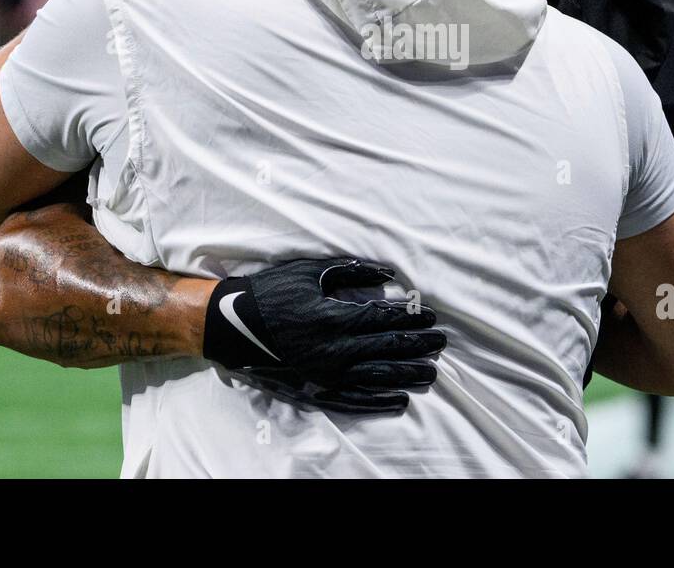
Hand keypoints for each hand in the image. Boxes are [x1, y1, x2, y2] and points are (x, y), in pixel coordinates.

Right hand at [204, 258, 443, 410]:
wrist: (232, 325)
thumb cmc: (271, 292)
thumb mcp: (309, 272)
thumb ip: (350, 272)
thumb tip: (387, 274)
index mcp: (332, 318)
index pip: (383, 320)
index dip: (410, 319)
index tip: (431, 317)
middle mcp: (332, 350)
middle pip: (386, 349)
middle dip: (417, 346)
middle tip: (441, 343)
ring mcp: (324, 373)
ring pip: (376, 376)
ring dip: (407, 374)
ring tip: (431, 372)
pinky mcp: (315, 388)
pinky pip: (354, 399)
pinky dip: (379, 401)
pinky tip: (400, 400)